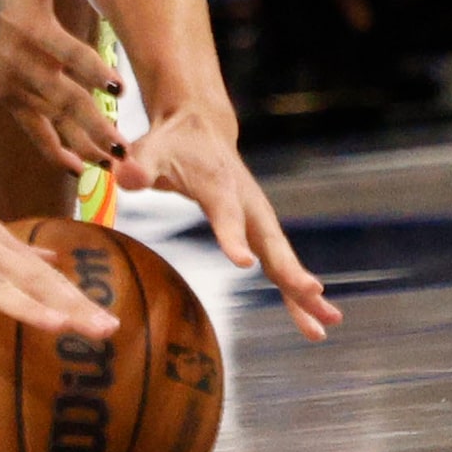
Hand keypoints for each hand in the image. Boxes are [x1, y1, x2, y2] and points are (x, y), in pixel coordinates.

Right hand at [0, 0, 130, 176]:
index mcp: (30, 25)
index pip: (67, 54)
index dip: (94, 71)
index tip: (120, 89)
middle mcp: (17, 60)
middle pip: (62, 99)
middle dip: (94, 126)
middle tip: (125, 150)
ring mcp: (8, 81)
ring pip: (50, 121)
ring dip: (81, 143)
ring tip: (115, 166)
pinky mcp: (3, 93)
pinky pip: (31, 128)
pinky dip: (54, 149)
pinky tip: (81, 170)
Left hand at [123, 107, 342, 340]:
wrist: (201, 127)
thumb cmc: (171, 143)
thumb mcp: (149, 150)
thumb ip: (138, 165)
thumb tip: (124, 176)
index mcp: (219, 186)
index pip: (227, 214)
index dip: (233, 237)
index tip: (244, 263)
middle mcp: (248, 204)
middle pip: (271, 241)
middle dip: (291, 269)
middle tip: (312, 294)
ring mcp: (259, 218)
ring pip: (283, 258)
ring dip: (304, 291)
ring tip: (327, 324)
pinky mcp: (261, 230)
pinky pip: (280, 264)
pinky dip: (297, 292)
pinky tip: (314, 320)